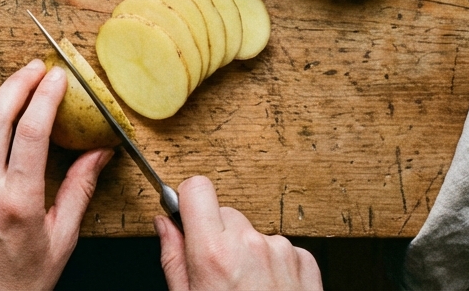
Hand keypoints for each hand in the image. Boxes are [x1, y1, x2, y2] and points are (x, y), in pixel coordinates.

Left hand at [0, 59, 114, 290]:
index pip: (32, 132)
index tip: (59, 77)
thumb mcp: (62, 241)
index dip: (46, 96)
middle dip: (16, 84)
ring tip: (15, 85)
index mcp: (18, 203)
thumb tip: (100, 152)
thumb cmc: (22, 284)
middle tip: (36, 68)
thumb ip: (79, 190)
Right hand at [155, 176, 321, 290]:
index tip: (187, 216)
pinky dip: (273, 264)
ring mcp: (281, 252)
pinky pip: (281, 248)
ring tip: (246, 288)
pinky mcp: (305, 262)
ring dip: (247, 251)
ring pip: (253, 231)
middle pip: (225, 212)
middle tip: (217, 270)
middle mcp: (249, 245)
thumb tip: (163, 224)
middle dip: (217, 233)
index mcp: (214, 254)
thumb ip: (173, 257)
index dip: (188, 201)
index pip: (196, 188)